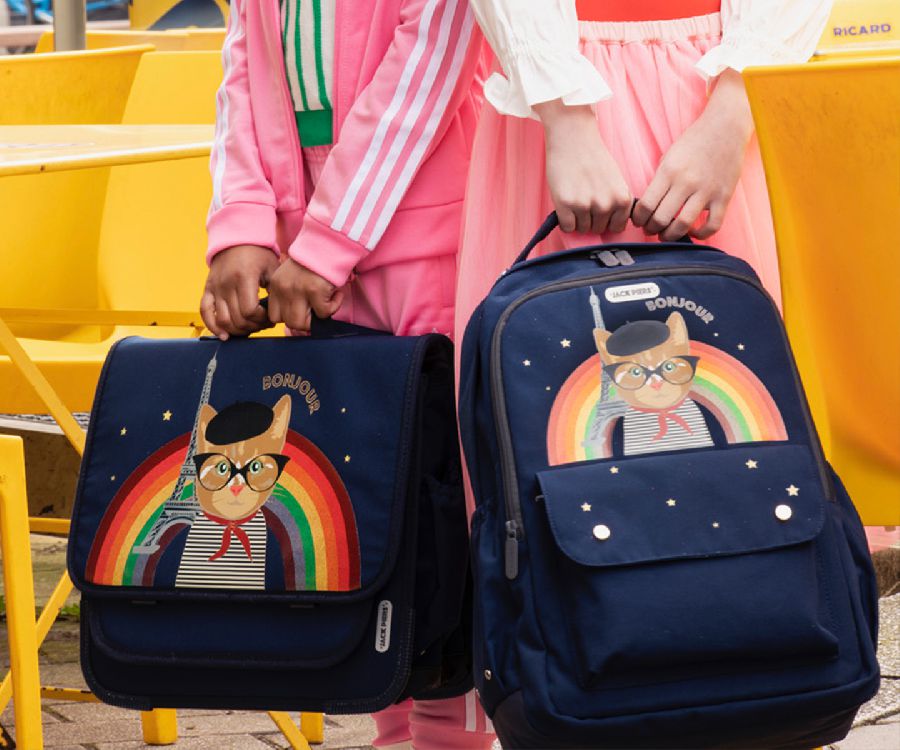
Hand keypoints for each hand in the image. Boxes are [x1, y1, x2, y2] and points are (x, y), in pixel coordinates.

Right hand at [200, 244, 277, 339]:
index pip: (250, 310)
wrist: (236, 240)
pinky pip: (205, 312)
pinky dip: (213, 326)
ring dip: (237, 330)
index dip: (261, 319)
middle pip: (237, 318)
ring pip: (222, 320)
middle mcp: (226, 284)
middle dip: (253, 326)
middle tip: (262, 324)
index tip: (269, 318)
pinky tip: (224, 335)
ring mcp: (215, 288)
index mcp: (244, 278)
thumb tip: (278, 312)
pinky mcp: (208, 290)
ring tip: (249, 327)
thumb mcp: (271, 268)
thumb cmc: (258, 255)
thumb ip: (274, 290)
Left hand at [266, 258, 344, 331]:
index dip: (290, 318)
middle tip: (317, 309)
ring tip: (325, 303)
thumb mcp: (292, 277)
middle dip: (306, 321)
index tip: (303, 312)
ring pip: (303, 323)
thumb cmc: (314, 262)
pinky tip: (336, 294)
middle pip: (289, 323)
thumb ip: (290, 296)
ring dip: (317, 317)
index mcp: (276, 285)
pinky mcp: (315, 289)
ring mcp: (298, 289)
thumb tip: (298, 320)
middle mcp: (284, 288)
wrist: (329, 243)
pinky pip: (324, 313)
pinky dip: (334, 306)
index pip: (274, 317)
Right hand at [534, 100, 632, 234]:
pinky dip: (565, 220)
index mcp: (622, 199)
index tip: (599, 211)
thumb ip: (616, 202)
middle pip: (597, 229)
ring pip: (582, 229)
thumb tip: (611, 225)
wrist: (573, 137)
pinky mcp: (566, 205)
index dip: (606, 221)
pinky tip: (565, 204)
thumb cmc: (593, 157)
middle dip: (590, 219)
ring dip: (577, 218)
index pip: (616, 228)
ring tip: (575, 197)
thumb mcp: (616, 180)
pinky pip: (567, 227)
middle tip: (584, 199)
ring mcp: (585, 205)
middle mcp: (606, 205)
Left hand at [632, 69, 753, 241]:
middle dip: (651, 229)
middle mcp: (686, 182)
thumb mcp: (668, 157)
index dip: (638, 219)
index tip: (638, 221)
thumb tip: (647, 208)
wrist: (725, 127)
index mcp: (668, 171)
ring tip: (666, 235)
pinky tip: (694, 231)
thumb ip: (658, 182)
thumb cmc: (693, 142)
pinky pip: (712, 225)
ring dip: (671, 236)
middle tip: (650, 229)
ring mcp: (707, 190)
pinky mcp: (724, 196)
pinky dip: (701, 234)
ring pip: (684, 225)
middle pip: (661, 218)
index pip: (645, 205)